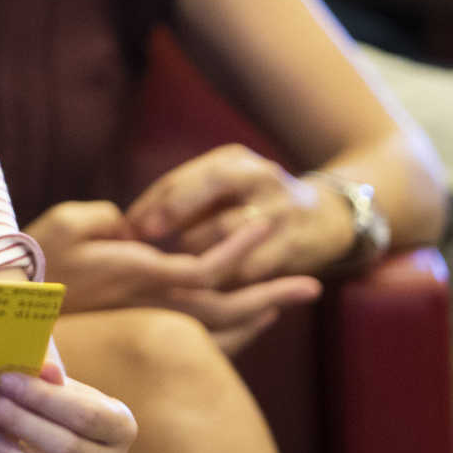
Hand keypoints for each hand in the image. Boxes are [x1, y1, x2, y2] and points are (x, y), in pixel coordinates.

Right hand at [25, 200, 318, 349]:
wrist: (8, 308)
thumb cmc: (35, 260)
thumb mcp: (71, 222)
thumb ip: (113, 219)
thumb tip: (136, 226)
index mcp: (140, 275)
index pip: (207, 265)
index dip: (242, 246)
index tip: (269, 224)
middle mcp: (151, 306)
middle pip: (226, 306)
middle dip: (270, 293)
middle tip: (313, 285)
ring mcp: (146, 323)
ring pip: (214, 327)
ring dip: (255, 313)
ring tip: (287, 301)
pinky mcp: (138, 331)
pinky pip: (195, 338)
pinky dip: (227, 331)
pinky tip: (245, 321)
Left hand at [126, 146, 356, 283]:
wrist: (327, 218)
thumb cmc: (251, 204)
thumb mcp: (221, 187)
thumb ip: (178, 200)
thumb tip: (124, 227)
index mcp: (236, 161)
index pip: (185, 176)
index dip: (153, 202)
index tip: (127, 226)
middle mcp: (261, 178)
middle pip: (209, 193)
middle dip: (171, 215)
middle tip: (140, 241)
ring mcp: (280, 211)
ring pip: (226, 237)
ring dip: (194, 257)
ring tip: (171, 271)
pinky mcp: (294, 247)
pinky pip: (248, 271)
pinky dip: (222, 282)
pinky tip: (200, 291)